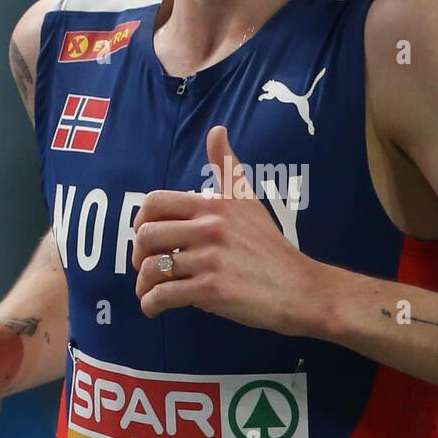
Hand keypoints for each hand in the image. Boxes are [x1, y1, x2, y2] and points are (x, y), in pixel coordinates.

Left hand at [131, 125, 320, 333]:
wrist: (299, 288)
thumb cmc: (271, 247)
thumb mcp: (249, 200)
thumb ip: (227, 167)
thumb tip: (217, 130)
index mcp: (214, 205)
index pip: (154, 202)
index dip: (140, 220)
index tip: (146, 237)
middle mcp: (209, 228)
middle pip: (146, 235)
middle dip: (138, 255)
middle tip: (148, 268)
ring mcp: (210, 259)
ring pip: (151, 268)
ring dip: (143, 285)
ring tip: (150, 292)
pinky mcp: (211, 290)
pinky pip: (163, 295)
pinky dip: (151, 304)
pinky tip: (155, 308)